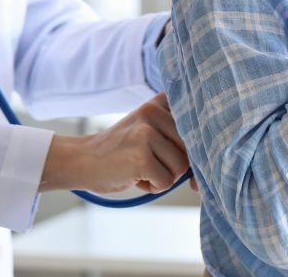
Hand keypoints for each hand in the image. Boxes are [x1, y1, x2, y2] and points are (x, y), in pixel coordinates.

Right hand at [40, 92, 191, 193]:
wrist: (82, 160)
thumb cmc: (123, 151)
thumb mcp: (150, 129)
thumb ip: (179, 138)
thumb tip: (204, 176)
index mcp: (160, 101)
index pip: (197, 125)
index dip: (195, 146)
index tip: (180, 151)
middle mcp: (154, 111)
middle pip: (191, 149)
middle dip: (174, 165)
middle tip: (148, 161)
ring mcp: (146, 133)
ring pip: (181, 167)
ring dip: (163, 176)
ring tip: (140, 168)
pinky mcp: (141, 157)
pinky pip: (166, 182)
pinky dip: (153, 186)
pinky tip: (135, 177)